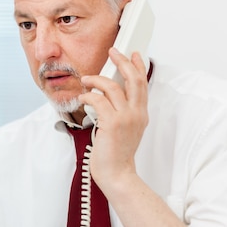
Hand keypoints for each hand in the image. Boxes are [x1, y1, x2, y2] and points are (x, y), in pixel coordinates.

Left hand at [78, 48, 148, 190]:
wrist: (117, 174)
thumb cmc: (116, 154)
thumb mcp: (125, 129)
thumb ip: (122, 112)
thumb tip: (107, 96)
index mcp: (141, 114)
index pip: (143, 84)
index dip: (139, 66)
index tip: (133, 54)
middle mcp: (136, 114)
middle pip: (134, 79)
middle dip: (123, 61)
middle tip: (113, 52)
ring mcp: (125, 118)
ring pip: (113, 87)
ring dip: (97, 79)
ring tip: (86, 79)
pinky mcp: (112, 123)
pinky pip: (99, 100)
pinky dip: (88, 95)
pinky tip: (83, 97)